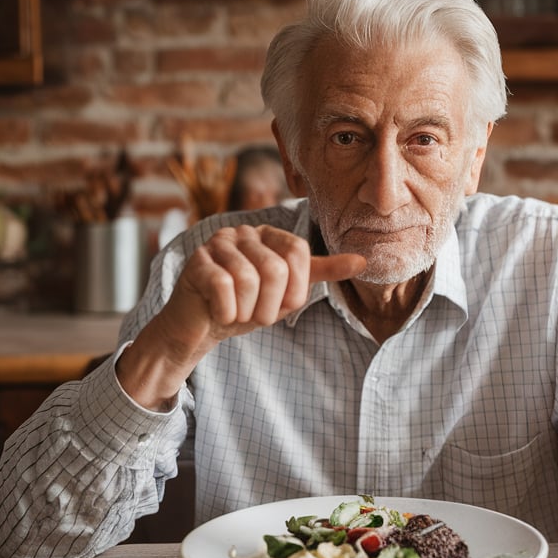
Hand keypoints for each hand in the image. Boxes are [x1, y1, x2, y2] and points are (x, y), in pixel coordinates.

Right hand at [174, 224, 363, 339]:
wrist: (202, 325)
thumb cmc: (247, 305)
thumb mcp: (287, 290)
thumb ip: (320, 272)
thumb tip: (362, 262)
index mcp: (269, 235)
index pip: (299, 252)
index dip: (295, 288)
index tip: (283, 304)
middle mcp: (243, 232)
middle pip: (276, 268)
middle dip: (270, 306)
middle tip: (256, 314)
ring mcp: (217, 244)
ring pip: (248, 280)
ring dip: (247, 311)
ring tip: (237, 313)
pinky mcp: (196, 262)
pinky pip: (223, 287)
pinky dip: (226, 311)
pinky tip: (219, 312)